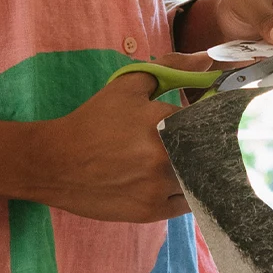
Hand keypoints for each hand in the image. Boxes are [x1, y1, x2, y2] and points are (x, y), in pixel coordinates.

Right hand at [0, 54, 224, 222]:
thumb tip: (207, 60)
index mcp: (163, 122)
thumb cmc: (94, 121)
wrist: (55, 161)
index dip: (217, 123)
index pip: (210, 123)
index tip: (216, 123)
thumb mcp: (127, 88)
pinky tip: (178, 181)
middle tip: (206, 147)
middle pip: (211, 156)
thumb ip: (170, 70)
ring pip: (200, 182)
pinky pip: (187, 204)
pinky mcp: (151, 212)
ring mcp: (158, 188)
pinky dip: (187, 192)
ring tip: (190, 164)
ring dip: (200, 174)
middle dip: (211, 150)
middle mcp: (165, 157)